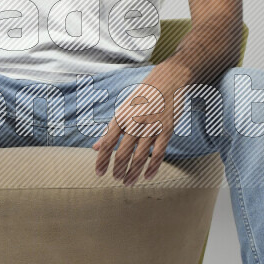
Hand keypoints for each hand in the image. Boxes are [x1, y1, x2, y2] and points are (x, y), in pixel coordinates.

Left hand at [92, 62, 190, 185]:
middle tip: (116, 180)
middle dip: (118, 169)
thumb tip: (95, 147)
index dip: (102, 160)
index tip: (99, 173)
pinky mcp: (166, 129)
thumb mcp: (123, 109)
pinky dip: (153, 167)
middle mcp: (135, 122)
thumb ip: (110, 130)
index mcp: (121, 116)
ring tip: (129, 182)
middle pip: (123, 152)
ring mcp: (152, 126)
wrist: (168, 80)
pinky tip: (147, 176)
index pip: (108, 143)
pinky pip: (159, 153)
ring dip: (133, 172)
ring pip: (141, 156)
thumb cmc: (143, 96)